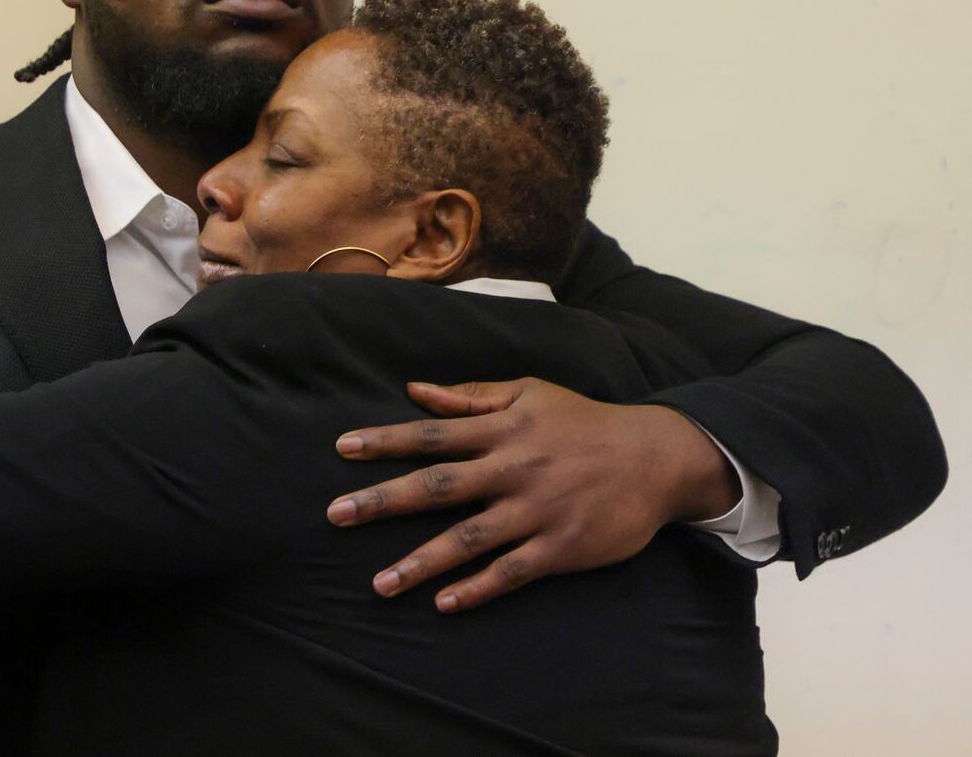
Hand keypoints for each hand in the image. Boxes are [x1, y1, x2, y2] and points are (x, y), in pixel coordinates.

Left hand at [327, 379, 738, 611]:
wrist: (656, 457)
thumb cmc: (584, 421)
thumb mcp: (529, 393)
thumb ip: (470, 396)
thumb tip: (415, 390)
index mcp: (501, 429)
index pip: (431, 435)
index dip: (385, 441)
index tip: (342, 448)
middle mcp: (511, 469)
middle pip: (436, 486)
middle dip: (383, 501)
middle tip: (336, 515)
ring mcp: (535, 511)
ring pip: (467, 539)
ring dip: (420, 561)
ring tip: (379, 583)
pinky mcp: (560, 547)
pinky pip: (511, 572)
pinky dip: (477, 589)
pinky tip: (444, 603)